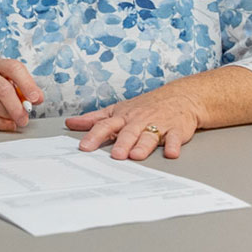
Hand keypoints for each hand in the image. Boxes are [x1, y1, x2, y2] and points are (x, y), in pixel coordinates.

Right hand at [0, 58, 42, 130]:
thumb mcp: (13, 87)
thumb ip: (26, 91)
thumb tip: (37, 98)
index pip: (14, 68)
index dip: (27, 84)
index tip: (36, 99)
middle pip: (3, 89)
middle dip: (17, 107)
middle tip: (25, 119)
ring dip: (8, 116)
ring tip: (14, 120)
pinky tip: (6, 124)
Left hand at [65, 88, 205, 159]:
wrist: (180, 96)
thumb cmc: (145, 106)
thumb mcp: (117, 110)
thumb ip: (94, 119)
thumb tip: (71, 123)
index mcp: (123, 117)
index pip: (105, 125)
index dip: (94, 136)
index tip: (84, 147)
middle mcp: (139, 121)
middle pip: (128, 132)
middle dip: (121, 143)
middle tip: (115, 156)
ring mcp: (158, 124)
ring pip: (149, 136)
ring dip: (143, 145)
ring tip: (136, 155)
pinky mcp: (177, 130)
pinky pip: (175, 138)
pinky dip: (173, 145)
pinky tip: (171, 153)